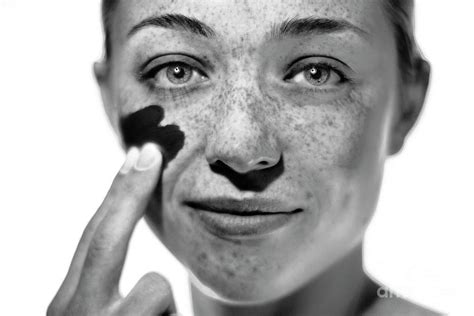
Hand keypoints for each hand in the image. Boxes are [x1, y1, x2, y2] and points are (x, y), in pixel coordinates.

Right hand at [48, 144, 177, 315]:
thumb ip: (109, 289)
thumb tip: (149, 260)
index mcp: (69, 304)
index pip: (93, 238)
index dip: (117, 196)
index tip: (137, 156)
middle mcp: (73, 313)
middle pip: (104, 239)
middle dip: (129, 191)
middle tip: (151, 151)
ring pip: (155, 286)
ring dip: (166, 307)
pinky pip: (174, 314)